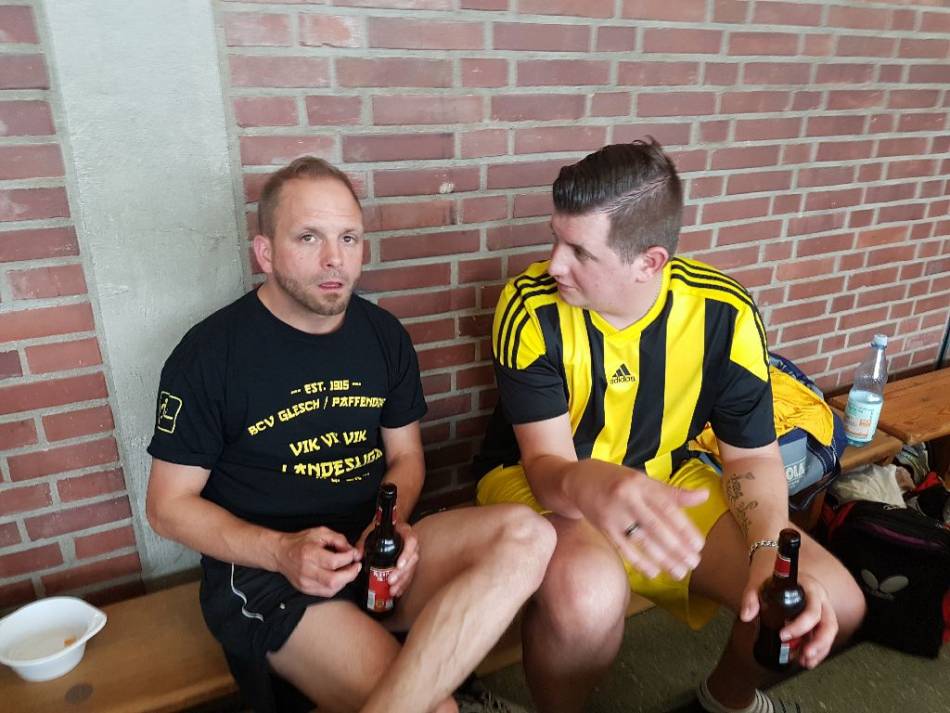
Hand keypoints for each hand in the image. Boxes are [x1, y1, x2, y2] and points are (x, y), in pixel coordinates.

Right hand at [275, 526, 361, 596]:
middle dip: (350, 574)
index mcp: (309, 554)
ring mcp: (305, 583)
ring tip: (346, 570)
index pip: (334, 561)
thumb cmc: (300, 542)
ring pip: (331, 589)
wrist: (281, 553)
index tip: (353, 554)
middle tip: (356, 566)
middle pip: (334, 580)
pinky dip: (336, 586)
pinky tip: (338, 577)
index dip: (348, 558)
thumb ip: (339, 540)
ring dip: (344, 581)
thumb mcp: (321, 533)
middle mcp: (306, 570)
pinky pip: (326, 593)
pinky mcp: (305, 590)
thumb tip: (353, 551)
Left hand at [356, 520, 419, 597]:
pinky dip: (403, 584)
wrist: (388, 526)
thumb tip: (357, 556)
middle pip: (413, 559)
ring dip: (403, 581)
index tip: (399, 565)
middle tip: (391, 581)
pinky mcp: (409, 563)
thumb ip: (362, 543)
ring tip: (393, 591)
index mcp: (405, 532)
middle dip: (402, 573)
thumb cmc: (380, 528)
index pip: (411, 541)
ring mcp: (412, 553)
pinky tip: (397, 592)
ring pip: (412, 569)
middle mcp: (411, 543)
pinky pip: (410, 574)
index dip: (406, 554)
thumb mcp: (370, 532)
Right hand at [571, 464, 708, 579]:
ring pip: (641, 540)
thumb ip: (671, 492)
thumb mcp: (642, 479)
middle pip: (656, 527)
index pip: (667, 508)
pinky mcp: (602, 527)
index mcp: (640, 483)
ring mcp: (613, 514)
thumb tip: (704, 496)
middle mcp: (627, 498)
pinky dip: (638, 562)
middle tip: (694, 563)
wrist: (578, 479)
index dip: (684, 528)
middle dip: (677, 548)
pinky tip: (653, 573)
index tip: (699, 545)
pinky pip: (623, 548)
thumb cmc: (616, 479)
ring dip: (662, 559)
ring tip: (679, 572)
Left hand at [740, 552, 838, 668]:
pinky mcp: (818, 619)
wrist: (776, 568)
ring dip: (819, 650)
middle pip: (829, 624)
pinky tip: (805, 659)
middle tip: (804, 655)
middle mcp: (820, 599)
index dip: (801, 625)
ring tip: (804, 661)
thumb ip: (751, 598)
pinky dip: (817, 650)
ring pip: (828, 633)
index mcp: (809, 587)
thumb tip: (746, 616)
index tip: (783, 635)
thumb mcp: (758, 582)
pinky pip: (822, 636)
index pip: (812, 609)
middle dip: (819, 643)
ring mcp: (822, 609)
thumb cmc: (770, 574)